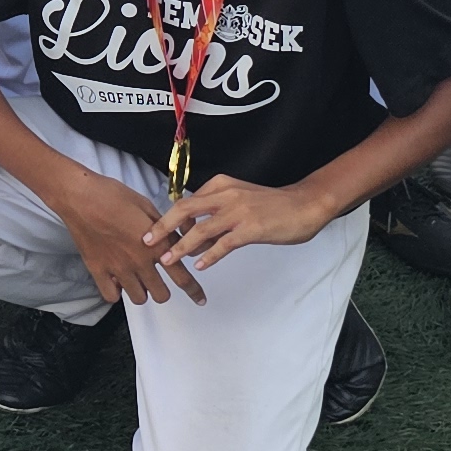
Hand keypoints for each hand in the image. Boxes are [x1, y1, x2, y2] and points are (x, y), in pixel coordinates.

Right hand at [62, 169, 189, 304]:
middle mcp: (139, 262)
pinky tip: (117, 280)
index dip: (194, 291)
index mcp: (156, 245)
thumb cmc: (112, 195)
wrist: (80, 196)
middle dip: (164, 289)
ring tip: (136, 278)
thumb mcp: (146, 206)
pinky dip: (117, 291)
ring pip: (139, 298)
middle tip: (159, 280)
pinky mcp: (98, 270)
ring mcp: (118, 269)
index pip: (182, 277)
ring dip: (142, 290)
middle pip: (161, 294)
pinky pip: (112, 296)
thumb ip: (164, 227)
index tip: (199, 298)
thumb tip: (175, 238)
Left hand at [146, 174, 328, 272]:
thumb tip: (193, 240)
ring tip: (167, 260)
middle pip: (184, 210)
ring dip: (180, 246)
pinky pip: (224, 243)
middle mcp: (226, 194)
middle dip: (162, 227)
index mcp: (220, 185)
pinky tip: (199, 266)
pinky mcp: (252, 228)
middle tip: (146, 243)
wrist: (305, 204)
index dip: (168, 219)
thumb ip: (215, 215)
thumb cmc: (271, 205)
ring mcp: (239, 211)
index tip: (154, 234)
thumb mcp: (239, 201)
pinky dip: (209, 255)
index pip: (186, 202)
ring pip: (201, 229)